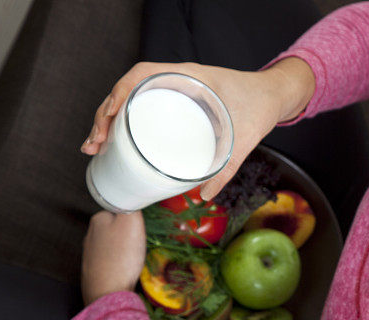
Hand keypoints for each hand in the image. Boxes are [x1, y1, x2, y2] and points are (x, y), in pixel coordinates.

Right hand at [79, 59, 314, 200]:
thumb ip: (228, 167)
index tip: (109, 117)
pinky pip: (145, 106)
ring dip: (110, 119)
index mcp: (190, 76)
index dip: (119, 93)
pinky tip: (115, 140)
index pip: (142, 74)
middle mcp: (178, 79)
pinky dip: (127, 120)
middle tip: (94, 145)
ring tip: (96, 145)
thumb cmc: (261, 107)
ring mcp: (175, 90)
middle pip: (128, 89)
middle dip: (104, 115)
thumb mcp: (245, 138)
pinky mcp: (178, 102)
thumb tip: (206, 195)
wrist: (275, 96)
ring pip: (132, 98)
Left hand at [81, 211, 146, 305]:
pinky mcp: (94, 270)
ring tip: (132, 258)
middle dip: (129, 234)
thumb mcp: (132, 222)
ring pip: (114, 244)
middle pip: (117, 227)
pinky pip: (111, 260)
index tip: (139, 229)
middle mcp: (90, 234)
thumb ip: (131, 205)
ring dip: (124, 249)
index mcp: (98, 219)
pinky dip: (119, 263)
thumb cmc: (121, 258)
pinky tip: (125, 269)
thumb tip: (130, 199)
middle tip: (138, 243)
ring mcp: (90, 253)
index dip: (134, 218)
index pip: (120, 209)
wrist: (108, 293)